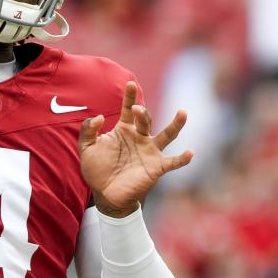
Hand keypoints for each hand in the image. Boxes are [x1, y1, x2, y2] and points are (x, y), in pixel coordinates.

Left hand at [78, 82, 192, 216]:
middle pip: (146, 119)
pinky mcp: (156, 168)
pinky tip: (190, 153)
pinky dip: (182, 159)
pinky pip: (172, 162)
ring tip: (182, 113)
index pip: (127, 109)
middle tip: (136, 109)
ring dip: (175, 124)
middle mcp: (139, 137)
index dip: (129, 96)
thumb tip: (99, 117)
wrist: (105, 194)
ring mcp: (149, 152)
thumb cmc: (97, 170)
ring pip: (167, 135)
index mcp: (123, 130)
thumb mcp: (86, 148)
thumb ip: (88, 130)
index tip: (130, 83)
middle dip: (142, 113)